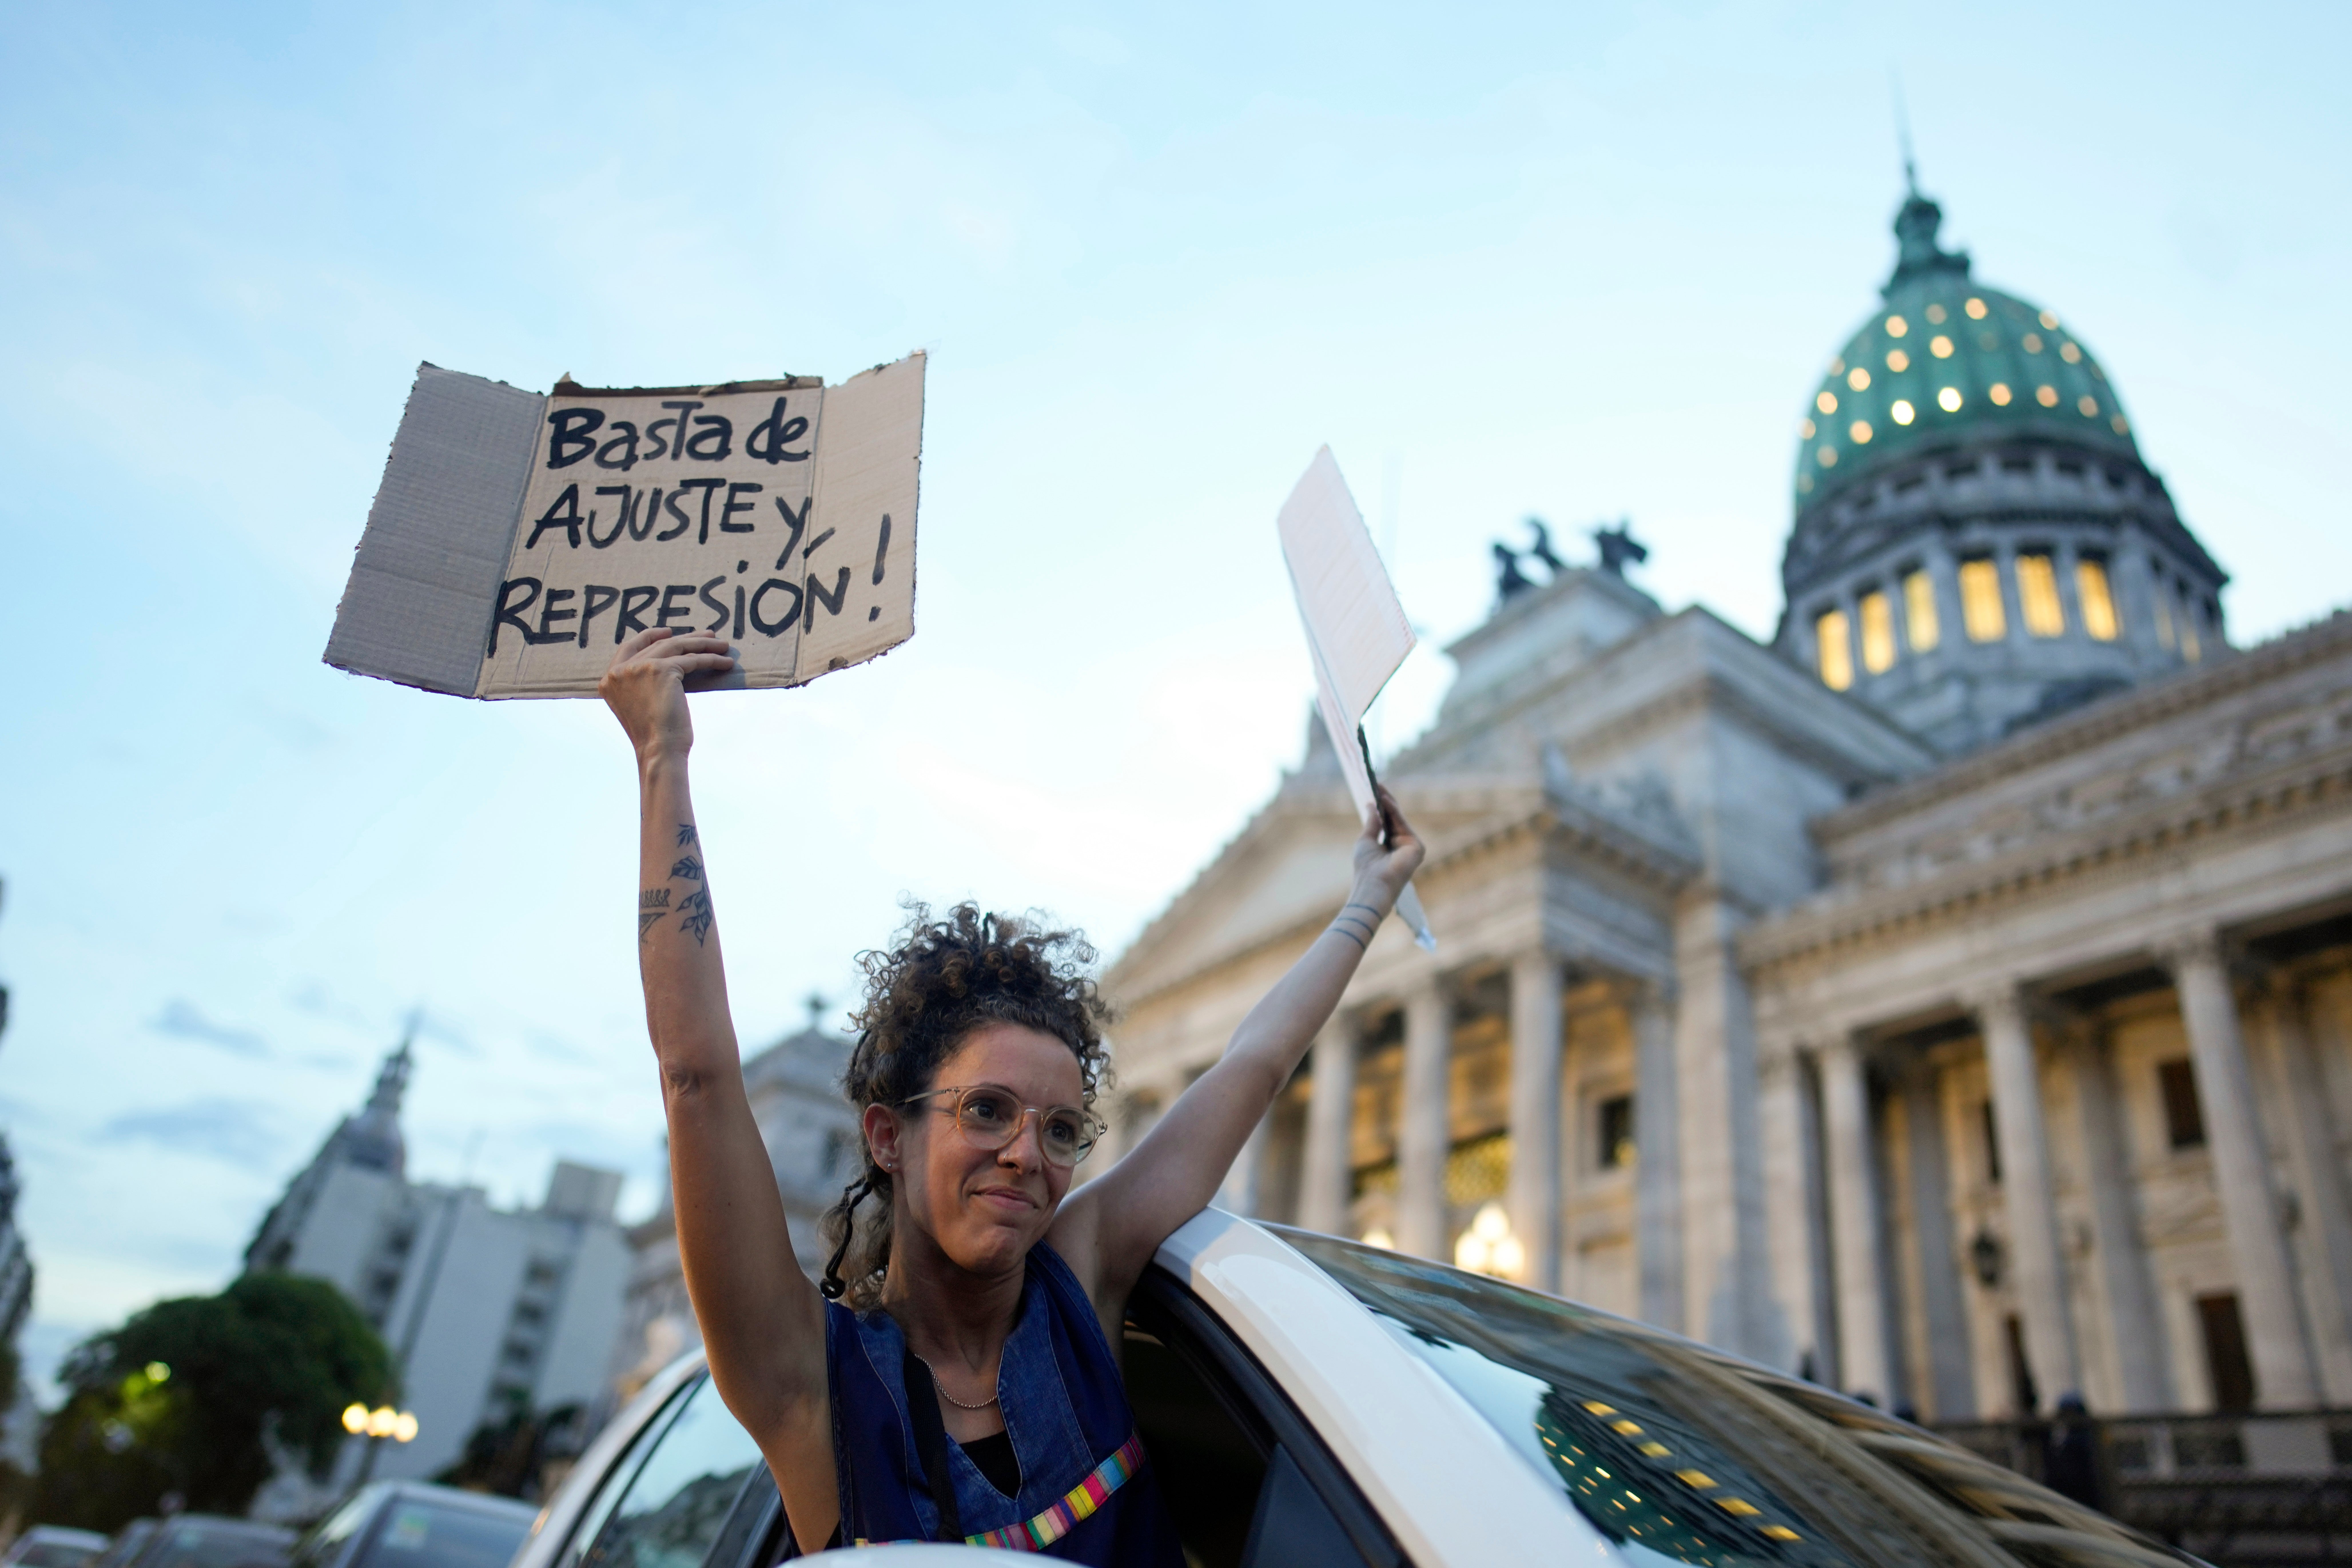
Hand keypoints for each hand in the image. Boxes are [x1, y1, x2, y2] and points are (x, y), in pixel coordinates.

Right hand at [600, 628, 736, 762]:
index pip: (629, 647)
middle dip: (687, 639)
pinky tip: (725, 663)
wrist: (658, 750)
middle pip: (658, 645)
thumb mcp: (638, 704)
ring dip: (704, 645)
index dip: (650, 636)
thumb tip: (666, 665)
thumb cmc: (653, 736)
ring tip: (723, 646)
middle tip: (707, 636)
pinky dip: (711, 660)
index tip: (669, 632)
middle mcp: (620, 671)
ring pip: (677, 647)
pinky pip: (692, 660)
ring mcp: (639, 667)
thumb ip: (640, 683)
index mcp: (609, 679)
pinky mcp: (661, 669)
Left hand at [1349, 785, 1424, 907]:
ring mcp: (1411, 847)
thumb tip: (1371, 804)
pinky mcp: (1417, 847)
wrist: (1372, 884)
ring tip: (1378, 787)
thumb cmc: (1366, 867)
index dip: (1381, 807)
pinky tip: (1384, 799)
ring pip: (1399, 819)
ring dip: (1388, 802)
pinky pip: (1403, 824)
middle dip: (1385, 801)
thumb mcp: (1366, 840)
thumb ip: (1372, 822)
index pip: (1388, 822)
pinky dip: (1393, 811)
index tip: (1374, 790)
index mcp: (1390, 846)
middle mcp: (1402, 846)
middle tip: (1376, 783)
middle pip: (1395, 819)